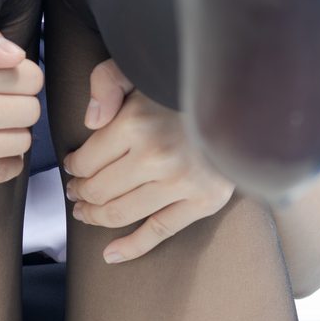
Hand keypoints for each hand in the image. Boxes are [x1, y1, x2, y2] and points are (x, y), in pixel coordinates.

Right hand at [0, 29, 43, 191]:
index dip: (24, 75)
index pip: (26, 77)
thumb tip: (17, 57)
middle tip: (3, 102)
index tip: (11, 77)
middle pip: (29, 110)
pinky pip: (4, 170)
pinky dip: (6, 159)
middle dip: (21, 104)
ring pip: (21, 141)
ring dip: (14, 132)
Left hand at [62, 59, 235, 262]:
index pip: (86, 160)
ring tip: (86, 213)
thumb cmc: (185, 82)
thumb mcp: (139, 66)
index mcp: (135, 123)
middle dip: (81, 194)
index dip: (73, 168)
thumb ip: (106, 82)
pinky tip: (111, 254)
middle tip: (76, 193)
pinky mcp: (203, 201)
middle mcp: (155, 157)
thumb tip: (90, 122)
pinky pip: (159, 231)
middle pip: (99, 190)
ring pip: (121, 212)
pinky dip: (132, 247)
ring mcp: (180, 183)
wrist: (246, 99)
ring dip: (96, 217)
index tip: (72, 168)